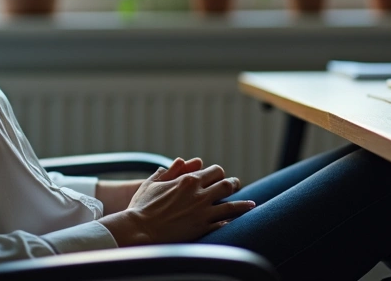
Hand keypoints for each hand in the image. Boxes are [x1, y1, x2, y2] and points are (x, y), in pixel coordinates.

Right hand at [98, 157, 254, 245]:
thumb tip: (179, 161)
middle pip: (226, 185)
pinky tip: (236, 222)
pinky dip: (231, 222)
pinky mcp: (202, 228)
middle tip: (235, 185)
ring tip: (251, 204)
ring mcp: (202, 212)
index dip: (218, 173)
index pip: (214, 171)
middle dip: (232, 184)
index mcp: (188, 180)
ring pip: (231, 205)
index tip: (219, 177)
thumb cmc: (142, 206)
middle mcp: (199, 194)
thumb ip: (168, 171)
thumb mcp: (152, 183)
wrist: (139, 230)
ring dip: (242, 204)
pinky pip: (223, 224)